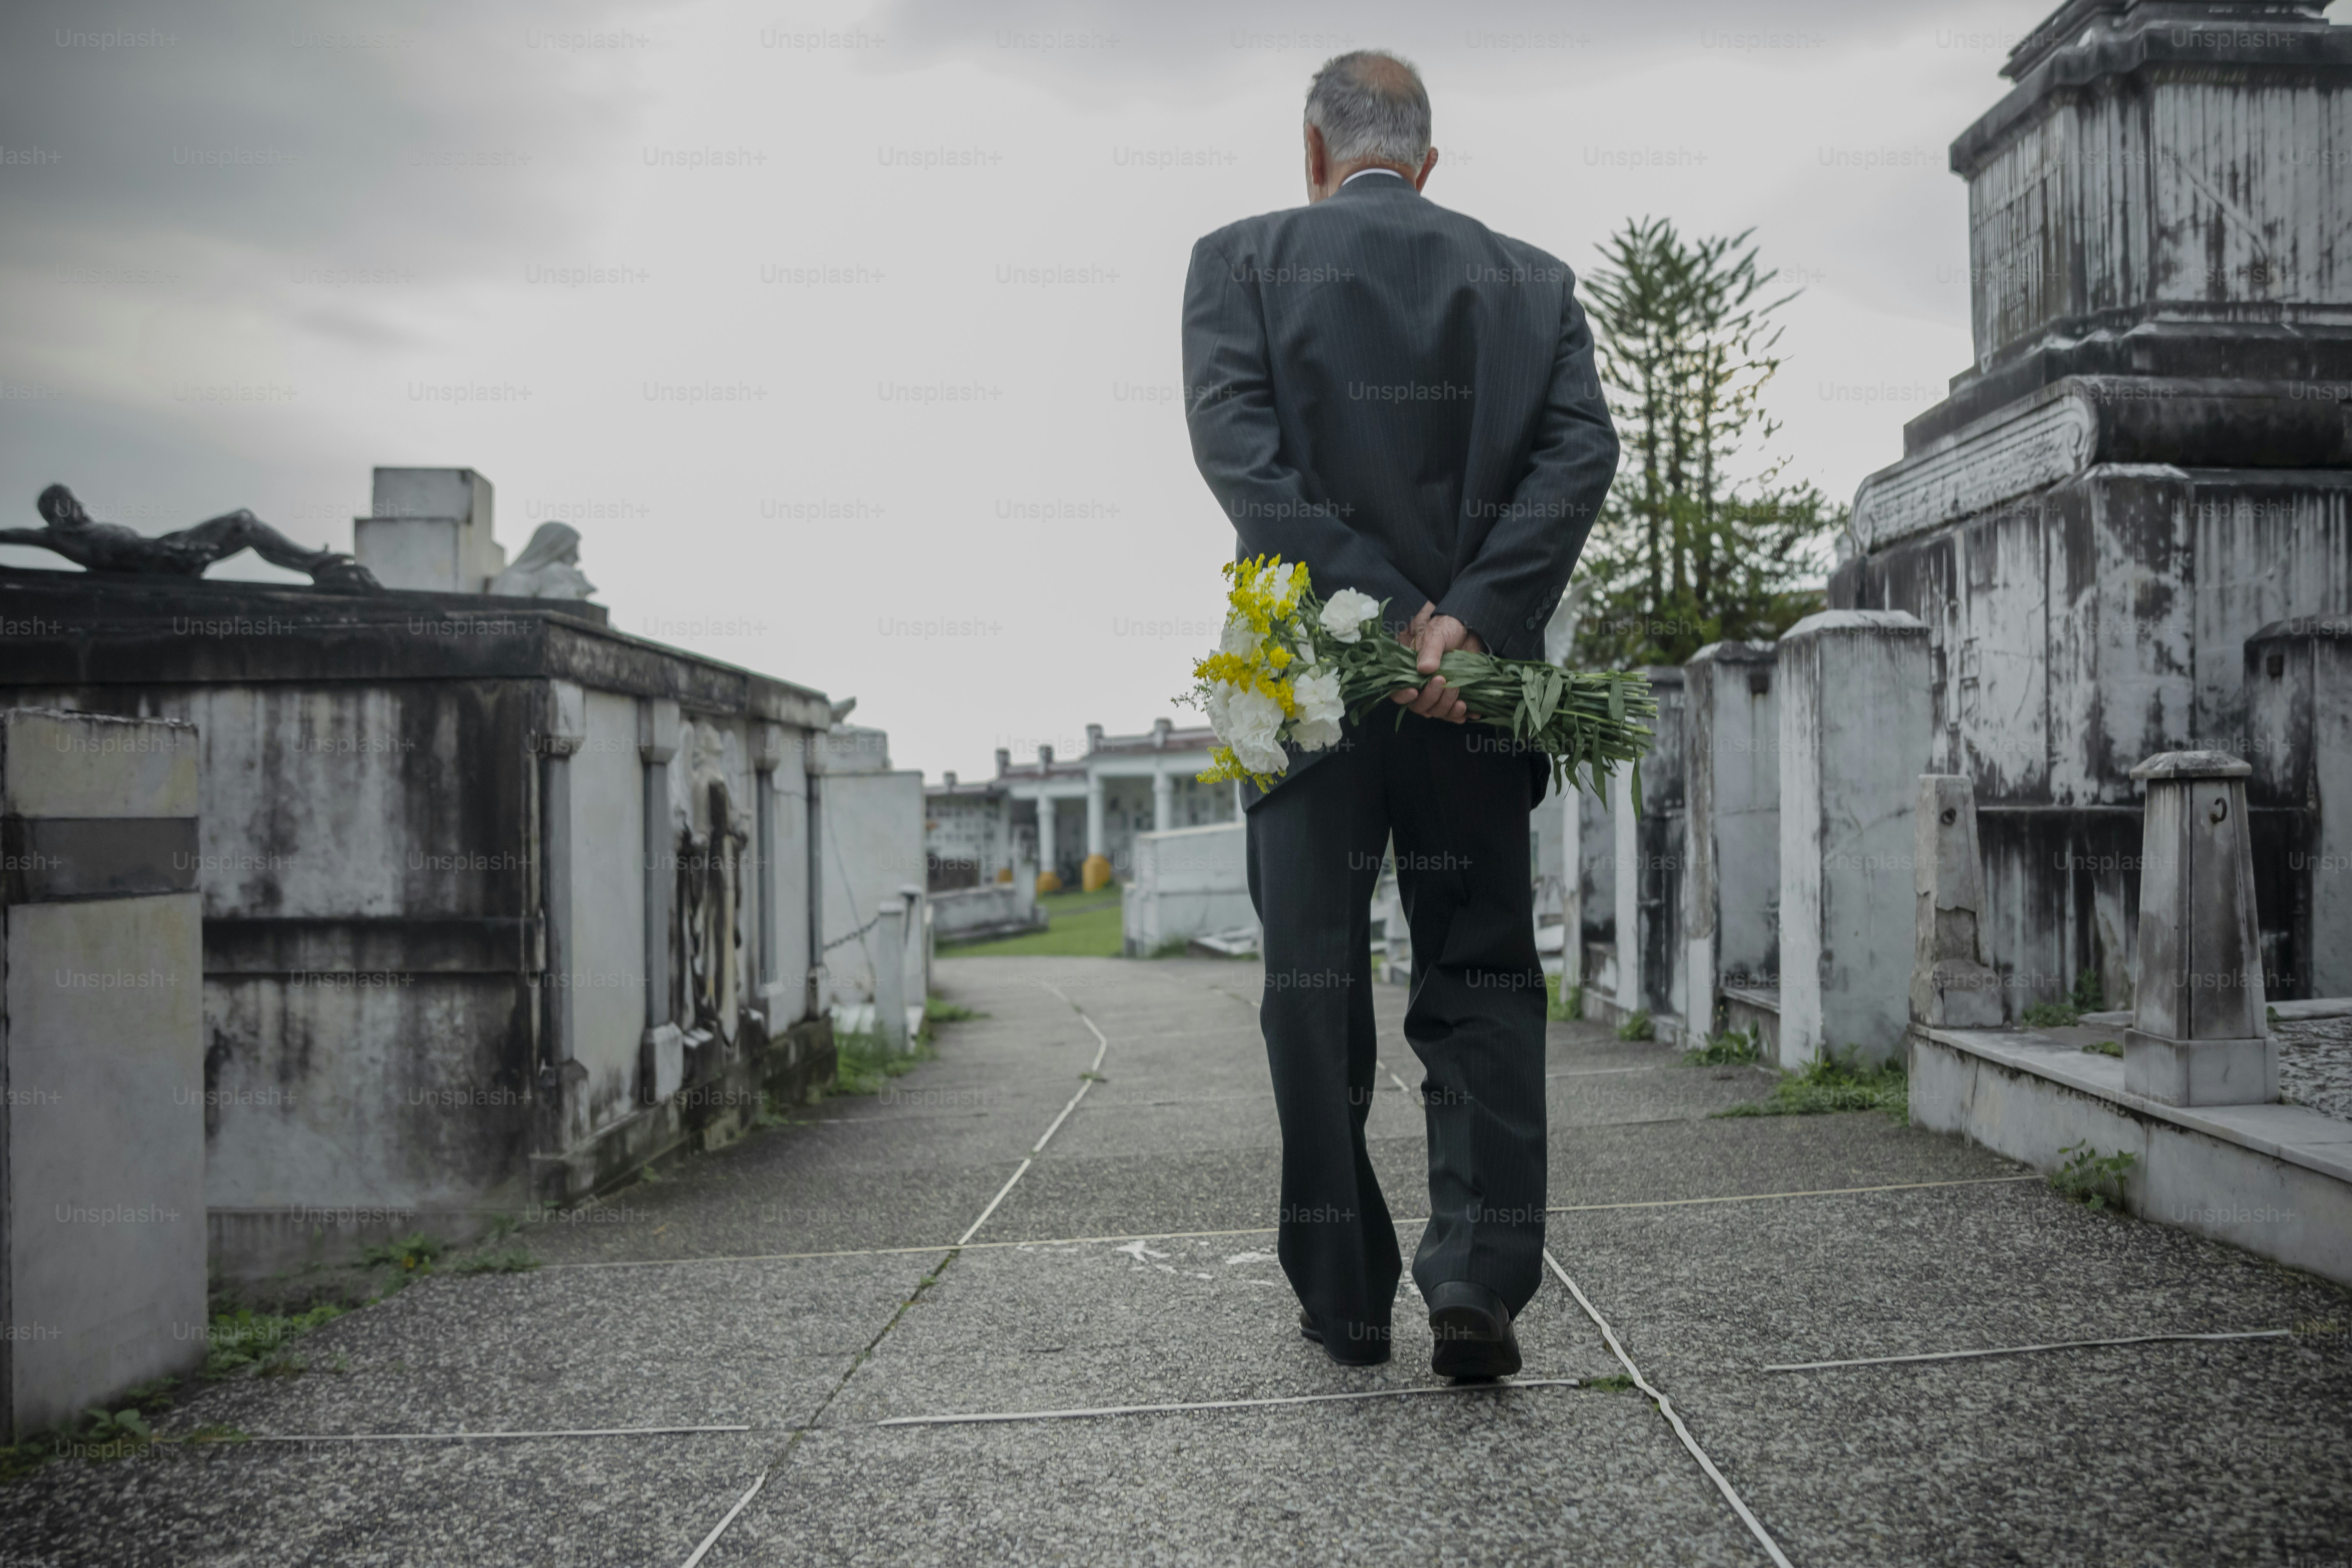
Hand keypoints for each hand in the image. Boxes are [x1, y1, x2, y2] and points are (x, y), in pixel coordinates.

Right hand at [1390, 601, 1483, 722]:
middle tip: (1443, 681)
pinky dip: (1461, 715)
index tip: (1414, 691)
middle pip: (1419, 705)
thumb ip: (1429, 651)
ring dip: (1446, 706)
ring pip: (1436, 711)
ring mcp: (1437, 692)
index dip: (1402, 696)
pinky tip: (1471, 712)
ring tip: (1457, 689)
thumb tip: (1425, 668)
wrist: (1468, 627)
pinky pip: (1453, 713)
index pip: (1397, 691)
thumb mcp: (1435, 635)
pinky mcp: (1453, 696)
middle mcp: (1420, 685)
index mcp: (1407, 670)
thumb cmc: (1445, 627)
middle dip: (1430, 697)